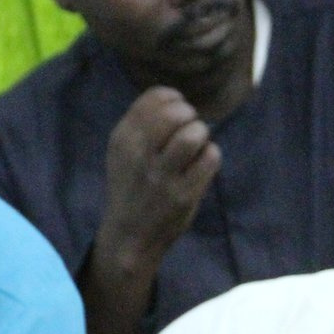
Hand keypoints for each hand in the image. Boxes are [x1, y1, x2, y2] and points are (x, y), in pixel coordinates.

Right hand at [99, 86, 219, 266]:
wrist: (129, 235)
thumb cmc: (133, 186)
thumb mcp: (123, 152)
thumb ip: (142, 123)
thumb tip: (176, 97)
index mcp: (122, 139)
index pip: (155, 98)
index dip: (174, 99)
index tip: (176, 113)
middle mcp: (139, 154)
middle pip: (176, 113)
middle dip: (190, 115)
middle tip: (189, 128)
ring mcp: (161, 176)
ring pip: (194, 134)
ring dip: (202, 134)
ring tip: (197, 145)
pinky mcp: (183, 194)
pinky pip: (210, 158)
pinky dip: (211, 156)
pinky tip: (202, 165)